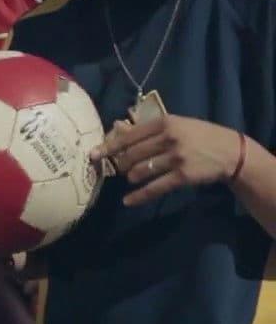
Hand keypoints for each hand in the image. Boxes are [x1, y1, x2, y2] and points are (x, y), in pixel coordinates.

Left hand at [90, 115, 244, 206]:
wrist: (231, 152)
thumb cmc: (198, 135)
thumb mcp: (176, 124)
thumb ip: (149, 129)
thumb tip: (118, 132)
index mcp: (164, 123)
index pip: (128, 136)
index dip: (109, 147)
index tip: (93, 154)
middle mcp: (168, 139)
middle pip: (131, 155)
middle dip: (121, 164)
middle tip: (120, 168)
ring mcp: (175, 158)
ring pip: (139, 171)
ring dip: (131, 177)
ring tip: (132, 177)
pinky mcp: (182, 176)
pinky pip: (154, 188)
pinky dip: (139, 196)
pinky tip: (128, 201)